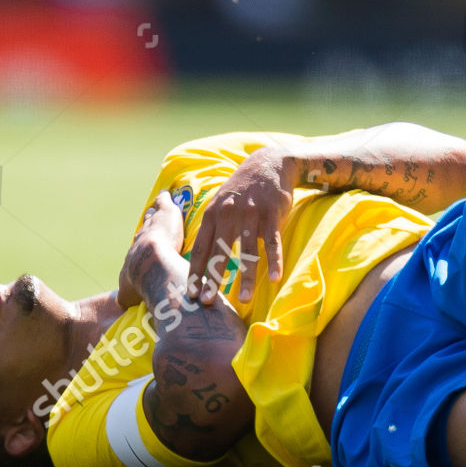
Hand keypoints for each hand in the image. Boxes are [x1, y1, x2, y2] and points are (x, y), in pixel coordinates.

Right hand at [117, 191, 186, 308]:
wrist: (151, 267)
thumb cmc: (145, 286)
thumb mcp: (130, 298)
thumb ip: (127, 302)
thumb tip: (119, 316)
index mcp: (132, 261)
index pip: (136, 254)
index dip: (139, 251)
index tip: (141, 249)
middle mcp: (139, 242)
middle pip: (141, 234)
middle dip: (144, 230)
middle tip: (147, 224)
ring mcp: (151, 227)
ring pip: (151, 219)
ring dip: (153, 214)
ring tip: (155, 209)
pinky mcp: (165, 214)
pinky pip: (162, 203)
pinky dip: (164, 200)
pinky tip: (166, 195)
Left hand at [186, 148, 296, 304]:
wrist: (268, 164)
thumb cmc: (242, 189)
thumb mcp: (219, 202)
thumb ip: (210, 225)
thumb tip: (197, 254)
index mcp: (213, 214)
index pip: (200, 248)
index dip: (195, 271)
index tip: (190, 293)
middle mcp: (229, 215)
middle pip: (219, 253)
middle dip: (213, 279)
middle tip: (208, 302)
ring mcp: (251, 215)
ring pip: (247, 251)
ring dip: (247, 277)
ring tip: (245, 299)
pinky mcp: (272, 215)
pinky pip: (273, 242)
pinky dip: (274, 260)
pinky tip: (275, 278)